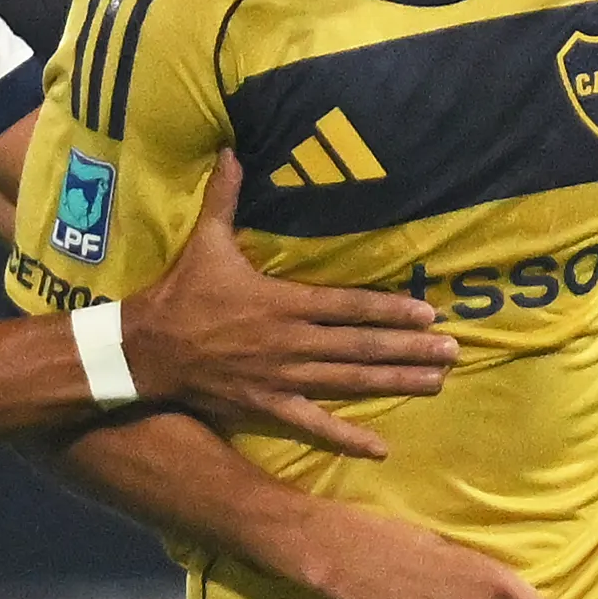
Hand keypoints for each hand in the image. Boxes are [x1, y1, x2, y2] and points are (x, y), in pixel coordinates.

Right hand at [120, 152, 456, 458]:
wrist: (145, 350)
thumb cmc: (179, 294)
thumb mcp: (204, 241)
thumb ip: (224, 196)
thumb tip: (232, 149)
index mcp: (281, 303)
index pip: (348, 307)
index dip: (389, 311)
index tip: (428, 314)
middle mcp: (290, 343)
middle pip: (360, 348)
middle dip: (409, 350)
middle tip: (453, 352)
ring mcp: (282, 378)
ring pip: (348, 383)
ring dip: (394, 383)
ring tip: (436, 383)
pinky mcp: (267, 407)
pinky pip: (313, 425)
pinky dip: (346, 439)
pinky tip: (379, 449)